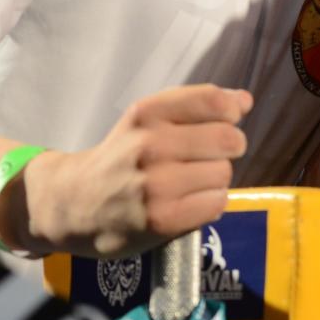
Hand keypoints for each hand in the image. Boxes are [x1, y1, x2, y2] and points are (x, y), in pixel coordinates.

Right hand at [19, 84, 251, 258]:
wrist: (74, 204)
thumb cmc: (121, 158)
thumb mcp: (146, 120)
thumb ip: (195, 107)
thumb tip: (244, 101)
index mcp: (146, 113)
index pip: (213, 101)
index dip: (230, 112)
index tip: (223, 122)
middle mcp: (149, 144)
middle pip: (228, 139)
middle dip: (227, 149)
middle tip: (205, 158)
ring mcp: (155, 183)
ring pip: (223, 173)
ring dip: (215, 180)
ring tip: (189, 185)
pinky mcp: (162, 218)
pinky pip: (216, 203)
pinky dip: (210, 204)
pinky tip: (188, 204)